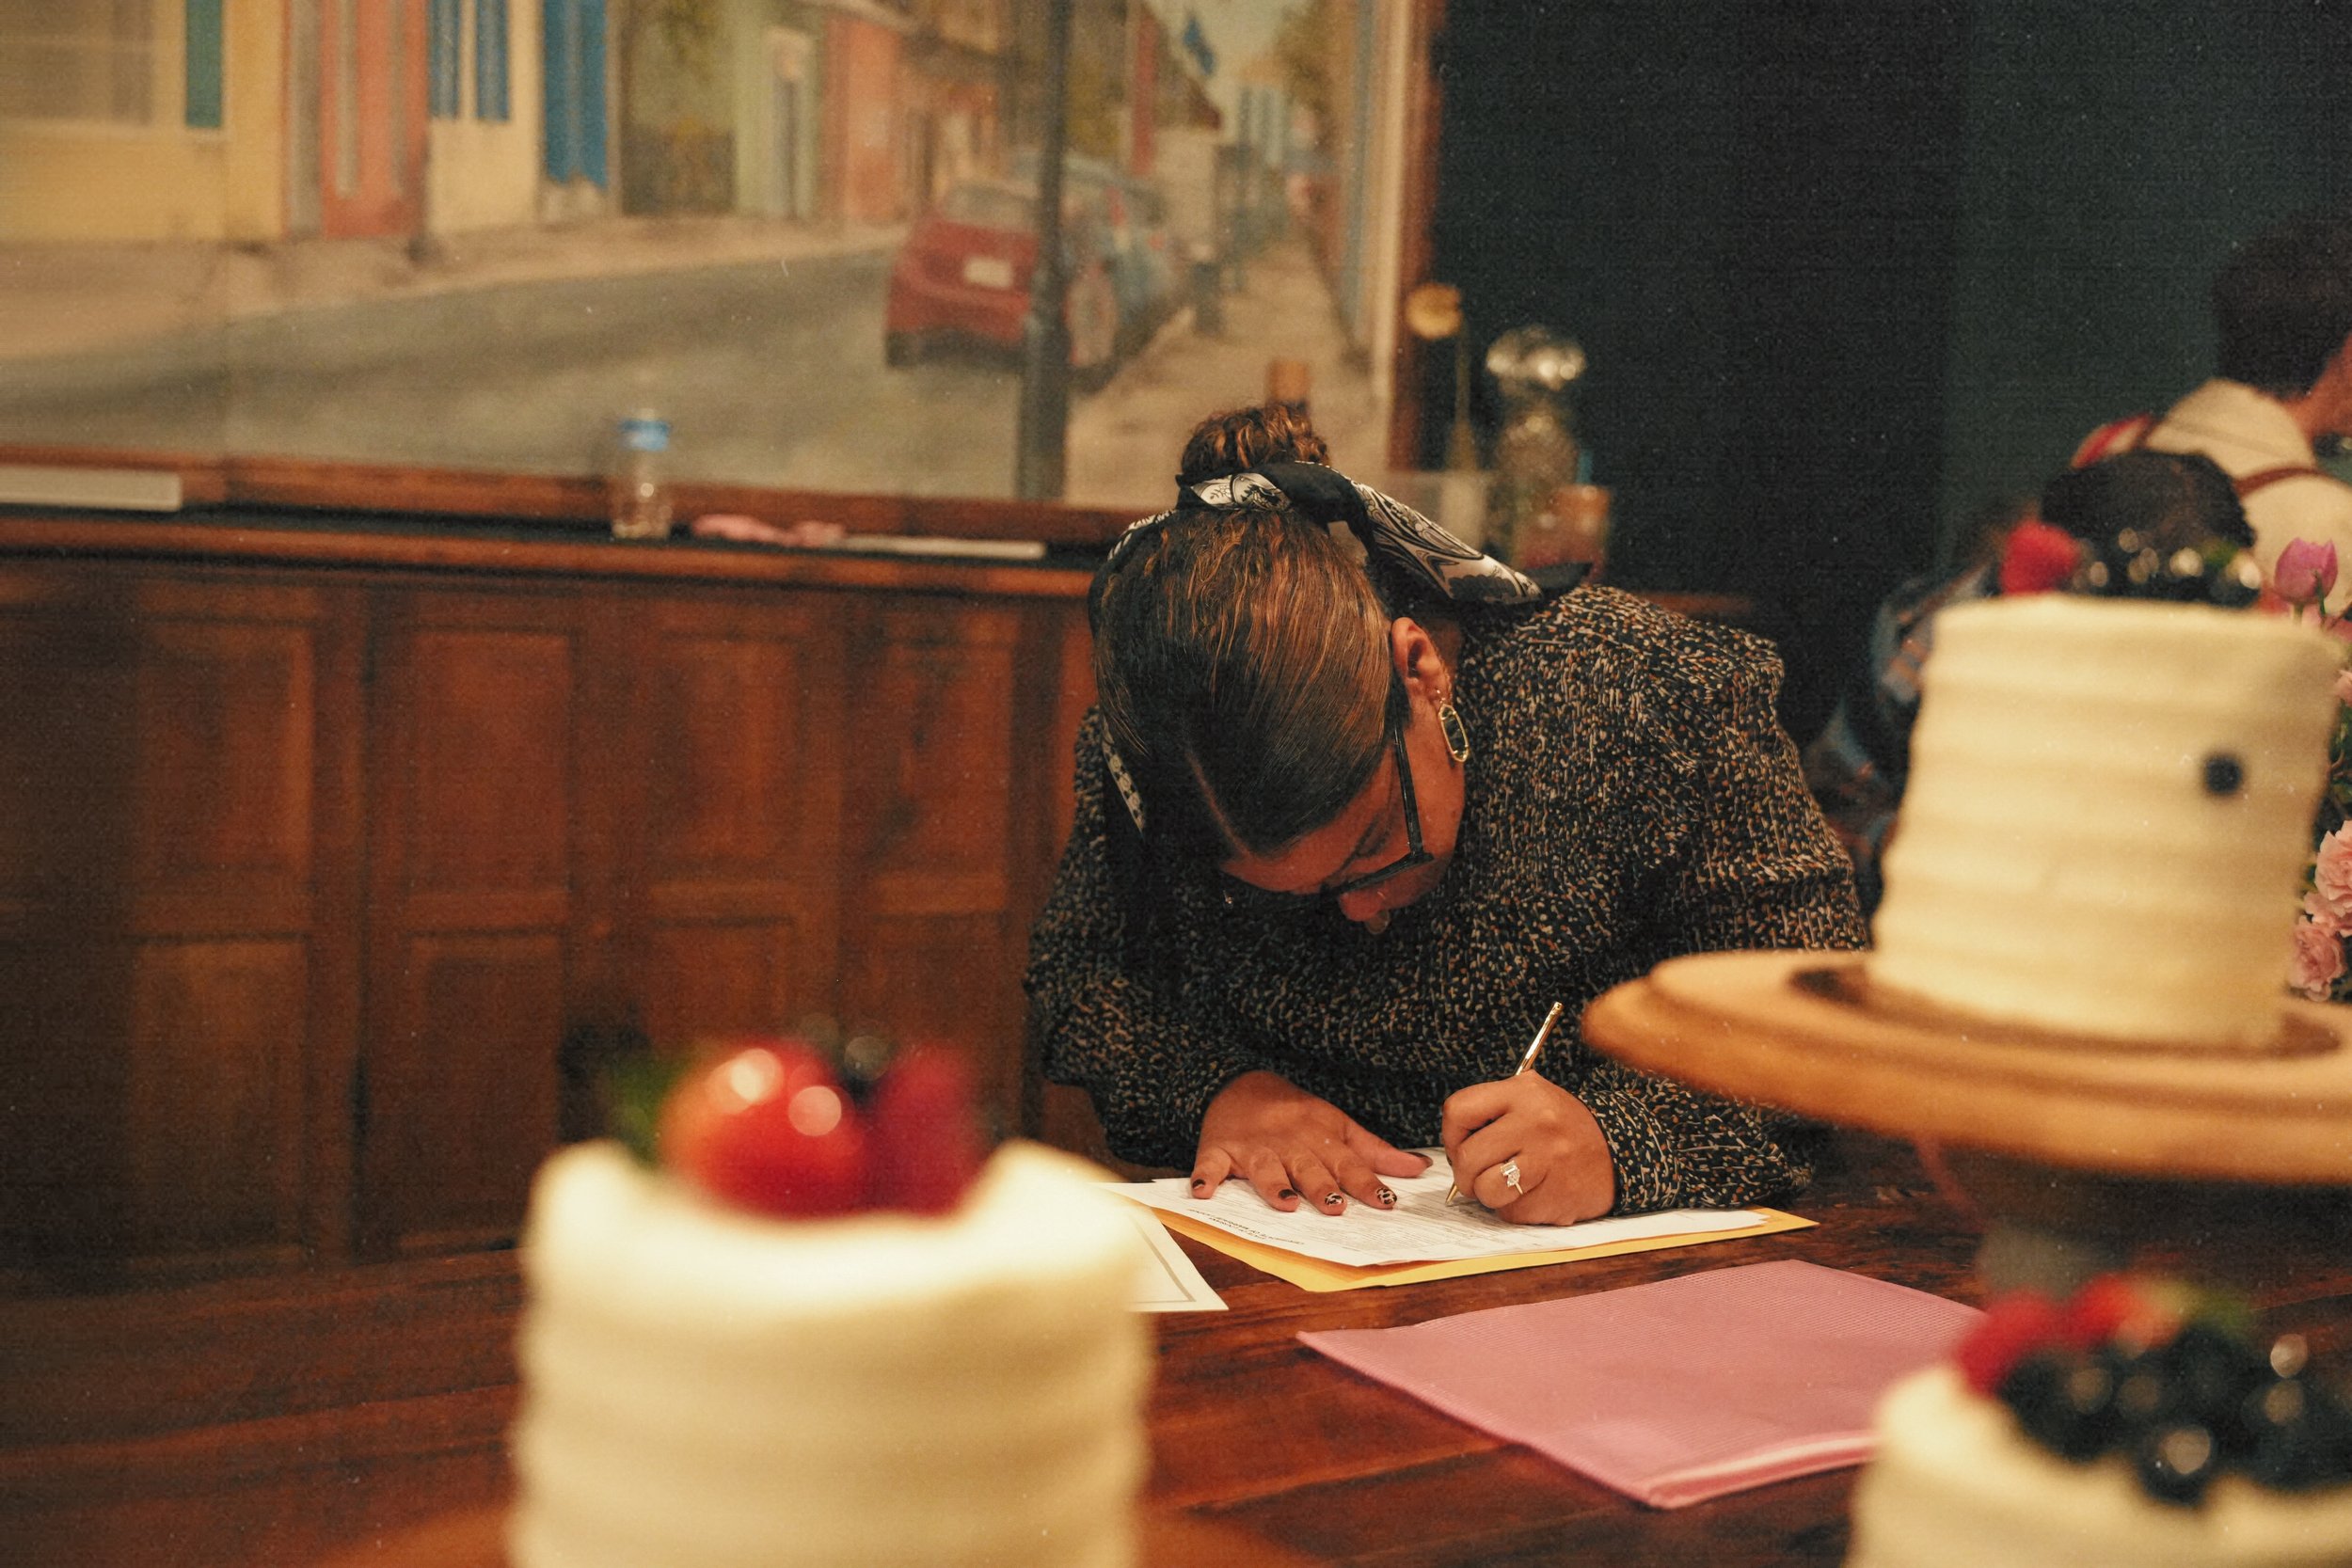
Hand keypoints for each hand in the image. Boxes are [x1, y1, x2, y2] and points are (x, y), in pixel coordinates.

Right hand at [1192, 1071, 1430, 1214]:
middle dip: (1322, 1187)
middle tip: (1336, 1208)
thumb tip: (1419, 1169)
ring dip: (1274, 1186)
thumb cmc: (1295, 1114)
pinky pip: (1210, 1164)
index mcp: (1320, 1136)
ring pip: (1265, 1168)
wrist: (1238, 1082)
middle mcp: (1289, 1143)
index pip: (1348, 1162)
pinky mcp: (1219, 1150)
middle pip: (1308, 1167)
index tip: (1386, 1202)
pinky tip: (1205, 1191)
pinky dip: (1206, 1176)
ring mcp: (1253, 1148)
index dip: (1366, 1183)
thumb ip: (1375, 1152)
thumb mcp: (1337, 1126)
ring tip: (1285, 1205)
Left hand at [1440, 1073, 1614, 1224]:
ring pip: (1486, 1190)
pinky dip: (1516, 1209)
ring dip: (1490, 1195)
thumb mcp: (1531, 1099)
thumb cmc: (1561, 1128)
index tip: (1461, 1144)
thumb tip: (1452, 1149)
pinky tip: (1536, 1192)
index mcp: (1524, 1093)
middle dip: (1465, 1174)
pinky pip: (1512, 1213)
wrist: (1619, 1150)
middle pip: (1467, 1157)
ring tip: (1509, 1184)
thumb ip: (1491, 1113)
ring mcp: (1549, 1161)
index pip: (1459, 1110)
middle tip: (1480, 1174)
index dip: (1451, 1134)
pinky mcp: (1558, 1197)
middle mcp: (1537, 1123)